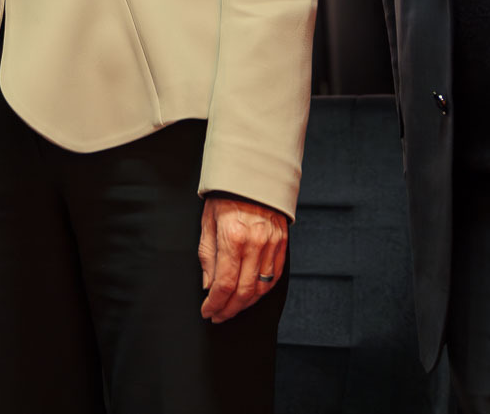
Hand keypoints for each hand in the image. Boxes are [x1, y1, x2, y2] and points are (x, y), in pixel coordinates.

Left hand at [197, 195, 287, 322]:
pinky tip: (252, 296)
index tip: (207, 311)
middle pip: (244, 291)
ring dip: (246, 304)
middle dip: (229, 309)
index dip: (214, 303)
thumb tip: (209, 286)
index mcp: (232, 237)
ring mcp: (272, 244)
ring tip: (232, 309)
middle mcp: (255, 243)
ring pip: (261, 288)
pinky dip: (263, 291)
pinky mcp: (282, 243)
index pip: (223, 284)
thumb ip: (208, 256)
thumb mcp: (207, 223)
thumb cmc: (225, 196)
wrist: (252, 175)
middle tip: (218, 316)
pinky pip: (275, 276)